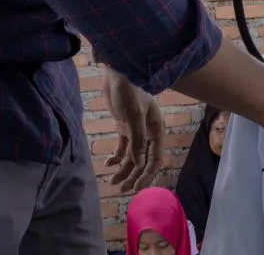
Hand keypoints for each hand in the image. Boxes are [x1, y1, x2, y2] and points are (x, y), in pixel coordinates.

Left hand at [102, 66, 164, 191]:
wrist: (117, 73)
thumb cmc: (130, 91)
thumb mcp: (134, 116)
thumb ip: (137, 140)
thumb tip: (139, 164)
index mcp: (156, 129)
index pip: (155, 157)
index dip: (148, 174)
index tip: (136, 187)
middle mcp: (148, 132)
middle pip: (143, 160)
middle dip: (133, 175)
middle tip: (121, 189)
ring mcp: (135, 130)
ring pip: (132, 156)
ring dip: (123, 169)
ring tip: (112, 182)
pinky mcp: (124, 127)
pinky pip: (122, 147)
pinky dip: (116, 157)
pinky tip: (108, 164)